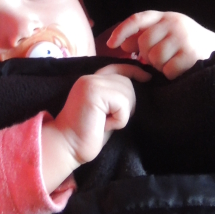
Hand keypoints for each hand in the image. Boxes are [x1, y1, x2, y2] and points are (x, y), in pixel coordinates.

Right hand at [41, 65, 135, 191]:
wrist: (67, 146)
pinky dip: (118, 120)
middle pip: (127, 83)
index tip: (147, 77)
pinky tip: (103, 125)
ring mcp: (91, 82)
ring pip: (127, 94)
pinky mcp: (93, 92)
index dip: (135, 71)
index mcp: (92, 80)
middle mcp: (90, 77)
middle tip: (109, 121)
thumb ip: (115, 98)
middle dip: (127, 105)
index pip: (118, 67)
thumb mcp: (104, 112)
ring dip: (121, 115)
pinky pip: (122, 105)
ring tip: (104, 123)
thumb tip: (137, 89)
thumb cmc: (87, 135)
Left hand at [106, 11, 214, 79]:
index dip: (122, 31)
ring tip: (172, 63)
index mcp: (166, 16)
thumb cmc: (187, 45)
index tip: (111, 45)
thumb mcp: (168, 34)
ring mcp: (184, 37)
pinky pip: (168, 70)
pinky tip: (181, 70)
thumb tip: (121, 43)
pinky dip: (171, 75)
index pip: (138, 19)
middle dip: (147, 56)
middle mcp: (175, 23)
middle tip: (159, 60)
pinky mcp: (192, 54)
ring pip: (155, 58)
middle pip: (143, 43)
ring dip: (160, 67)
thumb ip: (146, 35)